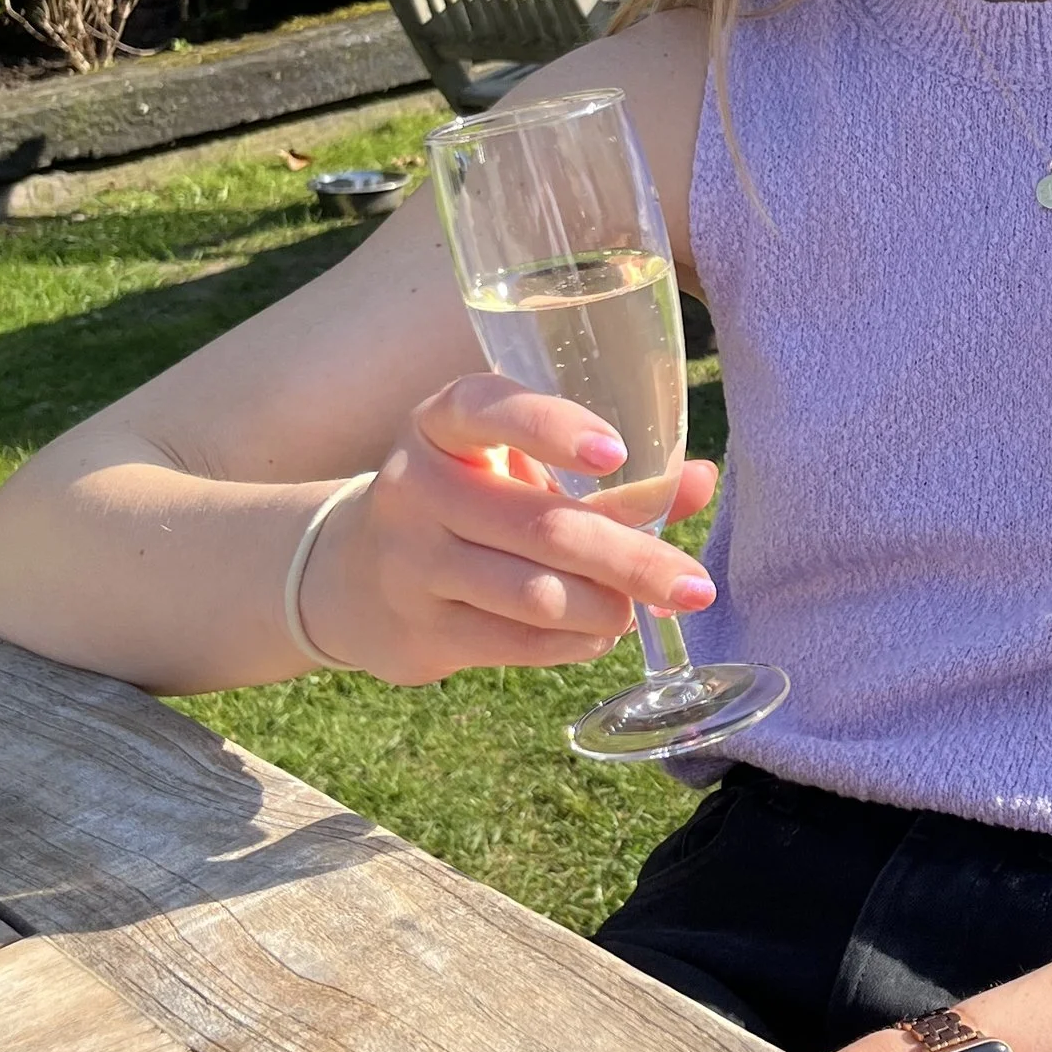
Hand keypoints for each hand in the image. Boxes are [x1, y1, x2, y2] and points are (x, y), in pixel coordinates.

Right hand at [298, 371, 720, 684]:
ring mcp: (410, 563)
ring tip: (638, 609)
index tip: (617, 453)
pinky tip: (598, 634)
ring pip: (532, 593)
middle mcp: (416, 485)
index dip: (553, 427)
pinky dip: (573, 643)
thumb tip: (701, 477)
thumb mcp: (513, 470)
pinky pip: (515, 643)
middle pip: (540, 524)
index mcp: (441, 422)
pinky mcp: (419, 629)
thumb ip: (603, 477)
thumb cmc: (464, 503)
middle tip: (694, 586)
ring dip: (605, 608)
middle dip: (630, 559)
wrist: (350, 575)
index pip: (490, 408)